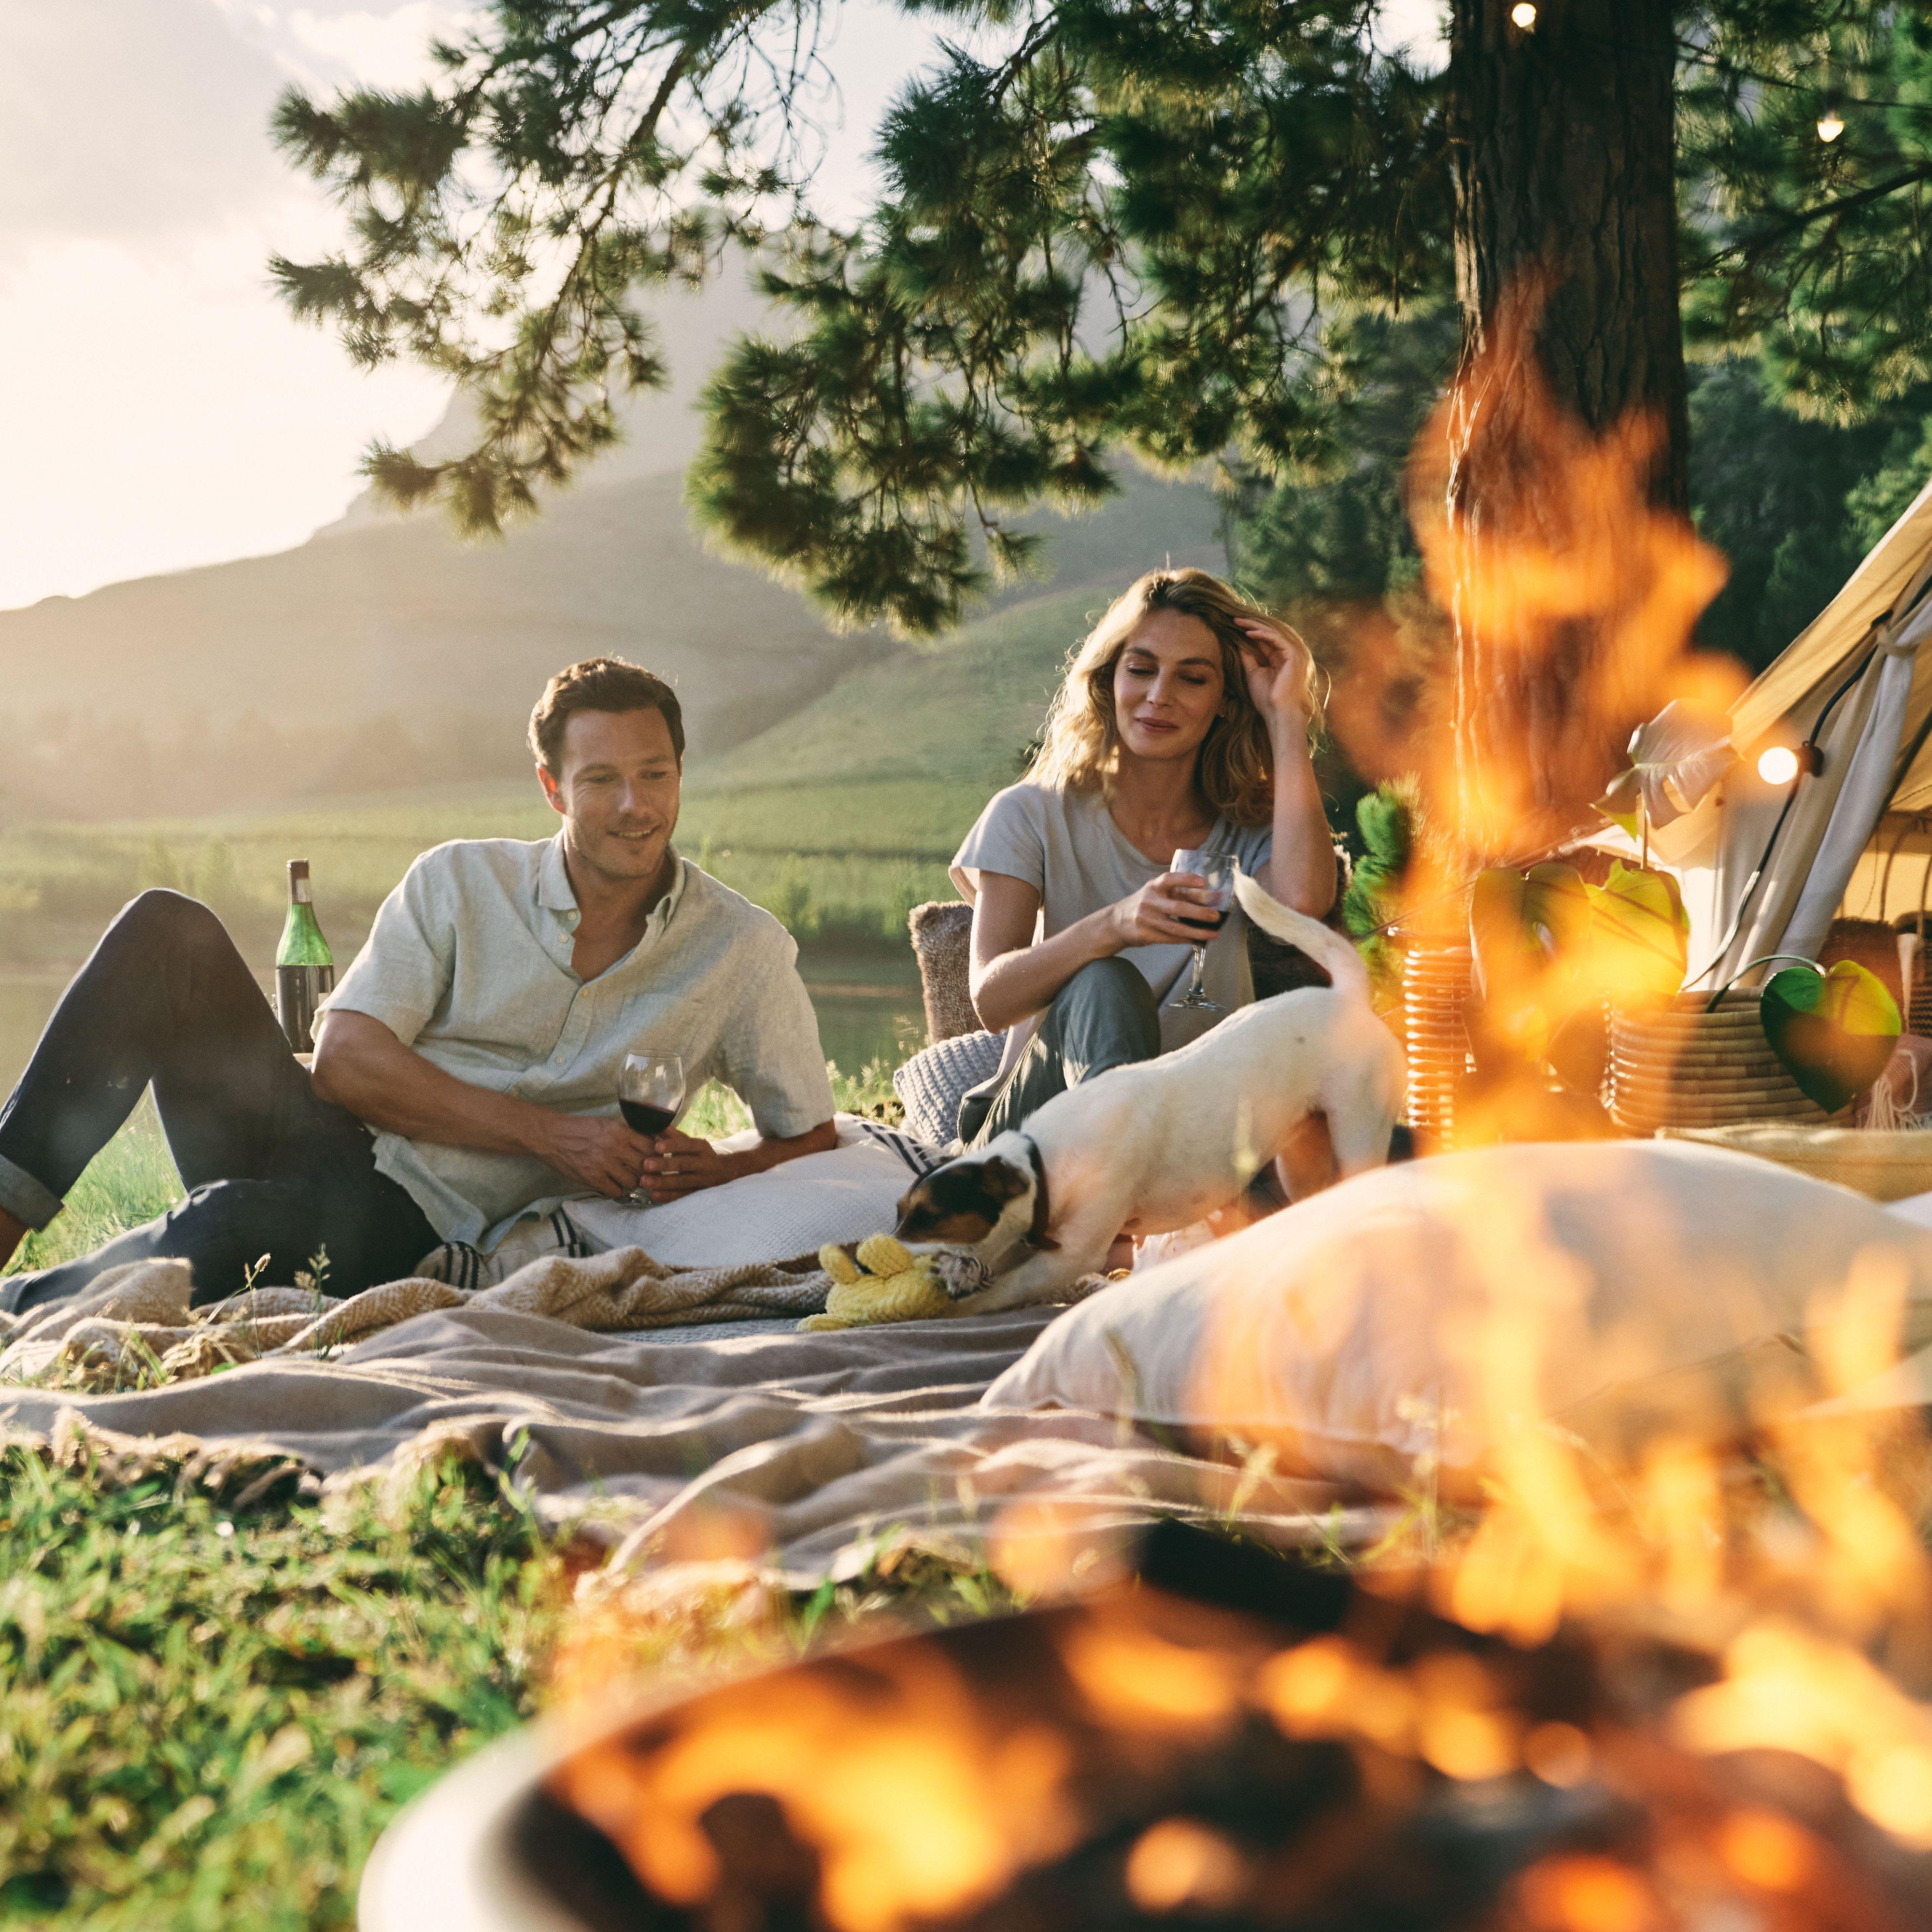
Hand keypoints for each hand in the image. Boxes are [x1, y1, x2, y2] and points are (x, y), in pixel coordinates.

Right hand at [537, 1114, 655, 1198]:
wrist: (551, 1136)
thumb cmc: (580, 1129)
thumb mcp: (607, 1124)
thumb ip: (628, 1133)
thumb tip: (650, 1143)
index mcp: (620, 1131)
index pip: (651, 1146)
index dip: (656, 1155)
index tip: (654, 1159)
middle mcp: (615, 1146)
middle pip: (645, 1166)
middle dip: (646, 1171)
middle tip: (644, 1174)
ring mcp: (604, 1163)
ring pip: (632, 1182)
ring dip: (631, 1183)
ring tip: (625, 1179)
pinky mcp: (592, 1177)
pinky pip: (615, 1192)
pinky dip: (616, 1191)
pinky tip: (612, 1185)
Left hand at [636, 1127, 742, 1200]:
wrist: (725, 1172)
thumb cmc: (701, 1155)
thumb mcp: (692, 1143)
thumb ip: (675, 1136)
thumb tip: (656, 1124)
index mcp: (701, 1148)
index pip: (687, 1145)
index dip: (672, 1145)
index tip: (656, 1146)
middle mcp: (704, 1163)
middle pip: (683, 1164)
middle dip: (664, 1165)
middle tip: (645, 1164)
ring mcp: (702, 1180)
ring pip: (682, 1182)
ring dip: (662, 1182)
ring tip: (644, 1181)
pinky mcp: (698, 1193)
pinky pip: (683, 1196)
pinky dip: (668, 1196)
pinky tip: (654, 1195)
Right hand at [1111, 872, 1226, 948]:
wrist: (1116, 922)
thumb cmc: (1143, 905)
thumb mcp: (1155, 893)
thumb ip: (1176, 893)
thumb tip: (1208, 897)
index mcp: (1153, 887)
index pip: (1170, 879)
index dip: (1186, 879)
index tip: (1203, 882)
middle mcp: (1149, 902)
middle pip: (1178, 907)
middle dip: (1200, 912)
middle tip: (1216, 915)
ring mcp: (1147, 920)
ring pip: (1176, 927)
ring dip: (1197, 931)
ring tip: (1213, 933)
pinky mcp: (1147, 935)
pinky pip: (1171, 939)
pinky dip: (1187, 940)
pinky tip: (1199, 940)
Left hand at [1236, 614, 1314, 739]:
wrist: (1278, 713)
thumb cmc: (1266, 698)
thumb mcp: (1253, 673)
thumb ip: (1248, 657)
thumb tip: (1238, 644)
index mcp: (1283, 658)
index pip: (1267, 640)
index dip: (1252, 632)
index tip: (1235, 627)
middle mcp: (1291, 653)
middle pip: (1271, 633)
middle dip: (1253, 625)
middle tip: (1235, 619)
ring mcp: (1295, 653)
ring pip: (1274, 632)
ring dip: (1256, 626)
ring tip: (1239, 622)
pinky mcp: (1294, 655)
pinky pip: (1277, 638)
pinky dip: (1263, 634)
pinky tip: (1248, 633)